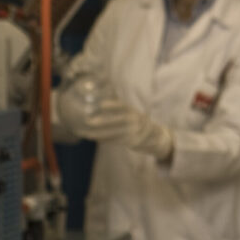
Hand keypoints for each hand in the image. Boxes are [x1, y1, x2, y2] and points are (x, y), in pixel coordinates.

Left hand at [58, 82, 172, 160]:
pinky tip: (94, 138)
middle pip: (120, 121)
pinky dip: (104, 140)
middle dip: (104, 121)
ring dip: (99, 133)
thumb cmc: (136, 122)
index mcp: (134, 111)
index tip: (101, 104)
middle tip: (88, 121)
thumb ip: (119, 108)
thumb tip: (102, 97)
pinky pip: (116, 141)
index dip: (113, 105)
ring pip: (115, 133)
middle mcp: (136, 121)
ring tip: (85, 133)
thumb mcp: (132, 113)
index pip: (124, 107)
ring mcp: (135, 132)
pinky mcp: (132, 142)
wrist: (154, 136)